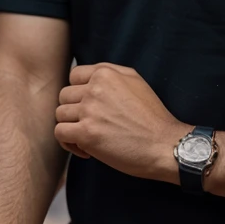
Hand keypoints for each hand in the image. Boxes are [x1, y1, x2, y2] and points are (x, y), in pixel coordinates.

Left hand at [54, 63, 184, 181]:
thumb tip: (88, 77)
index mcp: (105, 73)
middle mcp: (95, 88)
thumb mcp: (135, 81)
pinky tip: (86, 150)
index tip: (91, 107)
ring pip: (60, 114)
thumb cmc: (152, 117)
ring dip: (71, 127)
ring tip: (89, 138)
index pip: (73, 76)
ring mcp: (89, 110)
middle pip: (64, 96)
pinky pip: (60, 133)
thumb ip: (110, 73)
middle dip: (75, 111)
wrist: (164, 145)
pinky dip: (68, 143)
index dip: (79, 93)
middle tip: (91, 125)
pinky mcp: (86, 133)